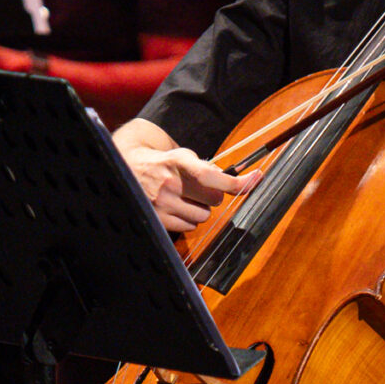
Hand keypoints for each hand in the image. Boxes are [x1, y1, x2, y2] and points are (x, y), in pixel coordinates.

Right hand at [117, 132, 256, 232]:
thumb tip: (234, 182)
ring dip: (200, 208)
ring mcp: (163, 203)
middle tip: (200, 189)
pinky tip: (176, 207)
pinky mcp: (159, 219)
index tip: (256, 178)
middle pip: (214, 200)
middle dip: (213, 196)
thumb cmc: (164, 164)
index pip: (212, 177)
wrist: (128, 168)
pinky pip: (189, 227)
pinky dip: (188, 219)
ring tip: (183, 198)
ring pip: (203, 216)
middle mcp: (170, 183)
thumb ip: (207, 168)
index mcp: (179, 163)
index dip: (237, 182)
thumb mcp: (183, 157)